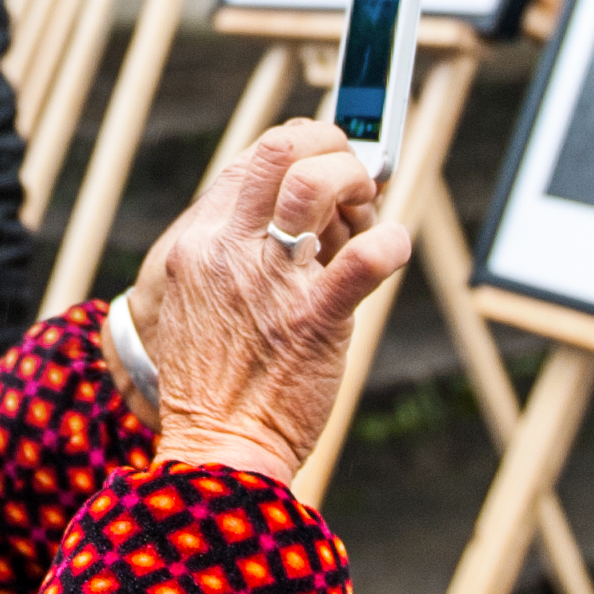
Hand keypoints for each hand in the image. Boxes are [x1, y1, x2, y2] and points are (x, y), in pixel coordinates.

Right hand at [125, 119, 406, 484]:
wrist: (218, 449)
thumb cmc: (220, 379)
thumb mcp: (207, 300)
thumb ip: (248, 253)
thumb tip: (320, 212)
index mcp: (199, 244)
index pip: (249, 161)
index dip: (299, 151)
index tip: (326, 164)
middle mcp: (228, 252)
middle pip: (277, 151)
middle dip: (328, 144)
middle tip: (355, 173)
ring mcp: (269, 283)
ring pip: (314, 185)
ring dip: (354, 181)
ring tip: (369, 208)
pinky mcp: (312, 320)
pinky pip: (365, 261)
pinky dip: (391, 244)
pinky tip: (393, 248)